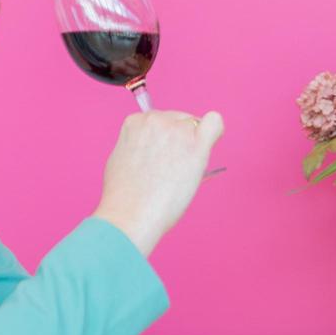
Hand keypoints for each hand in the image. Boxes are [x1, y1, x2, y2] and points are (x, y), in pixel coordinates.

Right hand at [93, 110, 224, 256]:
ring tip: (181, 170)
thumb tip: (156, 147)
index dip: (164, 139)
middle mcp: (156, 120)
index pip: (159, 120)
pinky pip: (214, 123)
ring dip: (194, 143)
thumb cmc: (124, 196)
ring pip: (196, 125)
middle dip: (180, 140)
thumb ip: (138, 145)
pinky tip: (208, 147)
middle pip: (180, 120)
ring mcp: (176, 130)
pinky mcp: (196, 145)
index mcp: (135, 122)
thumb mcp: (120, 158)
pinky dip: (215, 133)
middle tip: (172, 168)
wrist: (131, 214)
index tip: (162, 156)